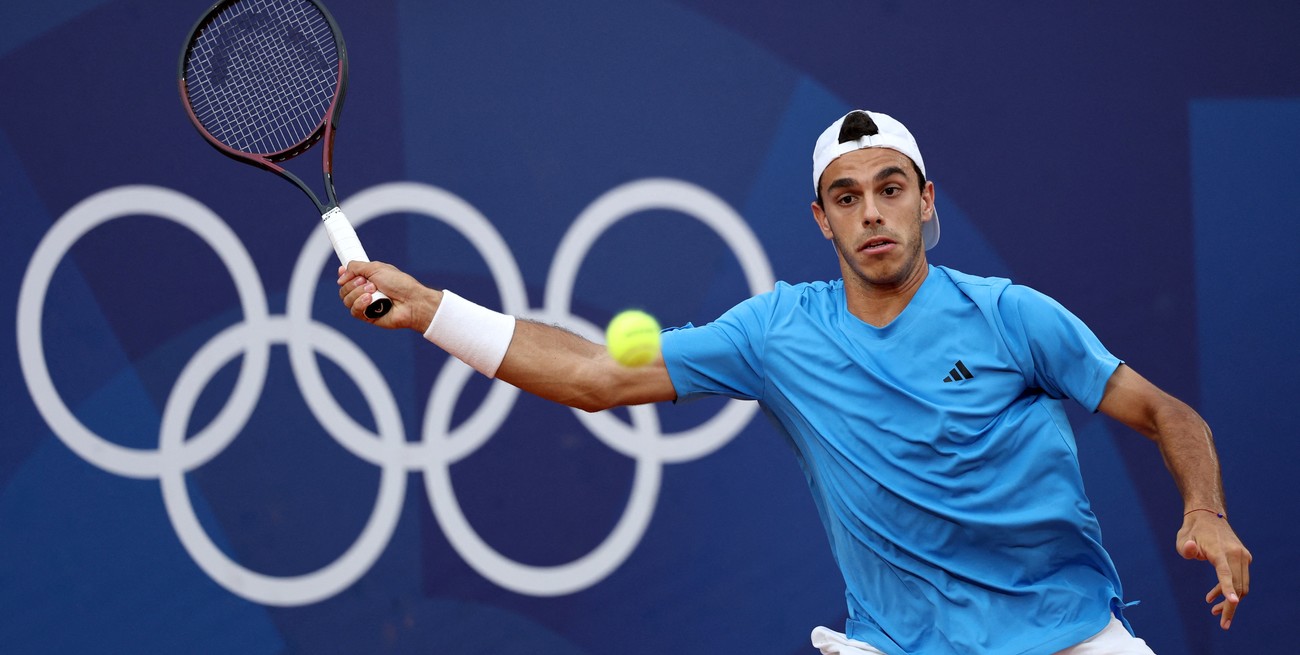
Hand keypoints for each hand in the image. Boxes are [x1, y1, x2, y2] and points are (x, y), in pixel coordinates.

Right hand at [337, 261, 437, 331]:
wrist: (411, 301)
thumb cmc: (399, 284)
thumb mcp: (376, 268)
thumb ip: (356, 267)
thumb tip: (341, 273)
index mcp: (368, 278)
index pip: (347, 278)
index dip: (343, 275)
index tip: (343, 272)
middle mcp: (365, 291)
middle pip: (344, 289)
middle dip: (353, 284)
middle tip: (367, 282)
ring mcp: (366, 305)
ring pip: (346, 300)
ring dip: (358, 293)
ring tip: (373, 291)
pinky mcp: (368, 317)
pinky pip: (354, 311)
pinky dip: (360, 304)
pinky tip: (370, 301)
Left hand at [1176, 511, 1251, 628]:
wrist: (1208, 516)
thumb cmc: (1192, 530)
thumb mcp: (1182, 538)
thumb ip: (1185, 548)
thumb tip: (1192, 549)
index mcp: (1220, 550)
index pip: (1226, 573)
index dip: (1228, 588)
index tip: (1233, 602)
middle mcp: (1236, 553)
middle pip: (1238, 586)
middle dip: (1231, 606)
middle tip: (1222, 622)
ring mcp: (1243, 555)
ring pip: (1242, 585)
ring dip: (1232, 600)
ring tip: (1215, 611)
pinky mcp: (1244, 558)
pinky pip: (1241, 579)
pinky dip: (1232, 590)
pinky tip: (1214, 596)